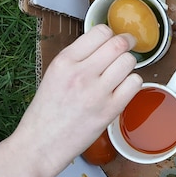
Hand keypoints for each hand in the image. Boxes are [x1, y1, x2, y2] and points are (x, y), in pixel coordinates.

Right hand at [14, 24, 141, 170]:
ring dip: (128, 65)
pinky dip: (132, 83)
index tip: (114, 39)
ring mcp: (97, 92)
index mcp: (65, 61)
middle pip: (118, 44)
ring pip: (129, 62)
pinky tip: (123, 88)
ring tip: (120, 73)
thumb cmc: (47, 111)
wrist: (41, 144)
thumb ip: (78, 58)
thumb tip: (105, 43)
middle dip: (127, 43)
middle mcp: (81, 73)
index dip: (111, 34)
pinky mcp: (110, 110)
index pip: (100, 32)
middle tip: (128, 47)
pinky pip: (135, 84)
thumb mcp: (54, 74)